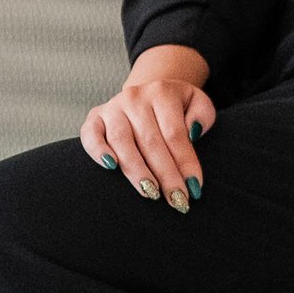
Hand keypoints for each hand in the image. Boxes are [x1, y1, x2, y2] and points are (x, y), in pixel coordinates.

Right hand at [81, 47, 215, 211]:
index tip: (195, 188)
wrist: (148, 94)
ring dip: (137, 170)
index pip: (175, 134)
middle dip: (166, 175)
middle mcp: (135, 98)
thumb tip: (193, 131)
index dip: (186, 163)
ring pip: (122, 142)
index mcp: (162, 92)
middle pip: (151, 142)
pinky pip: (91, 135)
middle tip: (176, 200)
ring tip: (150, 193)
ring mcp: (112, 108)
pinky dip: (98, 151)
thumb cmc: (176, 107)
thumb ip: (202, 115)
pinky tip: (111, 167)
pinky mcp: (94, 118)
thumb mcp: (197, 103)